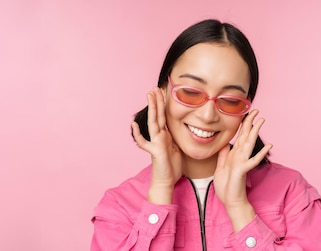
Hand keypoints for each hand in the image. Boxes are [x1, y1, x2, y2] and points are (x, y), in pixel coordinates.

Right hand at [132, 87, 182, 203]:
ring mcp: (156, 142)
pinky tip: (134, 125)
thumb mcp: (179, 148)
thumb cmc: (172, 167)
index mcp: (166, 135)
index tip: (163, 91)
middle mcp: (159, 136)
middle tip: (154, 87)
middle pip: (158, 115)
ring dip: (151, 108)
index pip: (164, 116)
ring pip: (153, 122)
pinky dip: (138, 134)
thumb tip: (186, 130)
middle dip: (156, 101)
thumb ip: (177, 138)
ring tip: (149, 95)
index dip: (163, 104)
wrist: (166, 181)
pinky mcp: (155, 151)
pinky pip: (144, 142)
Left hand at [213, 109, 272, 230]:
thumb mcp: (221, 167)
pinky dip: (260, 153)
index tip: (247, 113)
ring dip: (255, 132)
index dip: (243, 125)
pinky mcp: (243, 170)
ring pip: (250, 144)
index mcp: (235, 154)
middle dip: (251, 123)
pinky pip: (252, 160)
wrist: (230, 201)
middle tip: (257, 110)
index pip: (240, 136)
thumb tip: (226, 143)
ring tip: (262, 121)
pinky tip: (269, 145)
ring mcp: (243, 162)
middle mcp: (240, 156)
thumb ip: (224, 155)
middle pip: (246, 136)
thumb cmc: (226, 186)